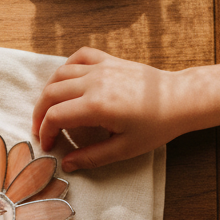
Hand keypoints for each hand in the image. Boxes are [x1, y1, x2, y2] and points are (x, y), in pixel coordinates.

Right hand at [32, 48, 193, 171]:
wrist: (179, 99)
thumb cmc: (156, 126)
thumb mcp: (125, 148)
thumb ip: (92, 157)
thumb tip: (67, 163)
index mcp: (96, 106)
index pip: (55, 116)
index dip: (45, 132)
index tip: (48, 146)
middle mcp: (94, 82)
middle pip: (51, 93)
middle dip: (40, 113)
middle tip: (41, 130)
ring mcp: (101, 68)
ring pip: (60, 73)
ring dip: (49, 91)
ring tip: (49, 108)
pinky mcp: (109, 60)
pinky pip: (79, 56)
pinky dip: (67, 66)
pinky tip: (67, 81)